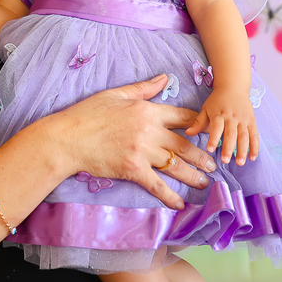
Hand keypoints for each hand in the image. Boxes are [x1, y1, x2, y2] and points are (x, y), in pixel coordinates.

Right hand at [30, 74, 217, 210]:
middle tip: (215, 163)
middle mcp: (149, 130)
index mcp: (147, 110)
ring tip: (206, 182)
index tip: (209, 133)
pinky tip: (180, 203)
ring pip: (176, 165)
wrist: (67, 139)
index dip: (199, 125)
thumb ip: (144, 88)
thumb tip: (164, 78)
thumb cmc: (87, 114)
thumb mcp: (116, 94)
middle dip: (202, 155)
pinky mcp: (132, 169)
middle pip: (184, 144)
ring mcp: (141, 151)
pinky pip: (157, 185)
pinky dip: (170, 196)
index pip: (182, 117)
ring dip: (193, 175)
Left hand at [186, 88, 259, 165]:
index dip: (213, 138)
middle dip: (228, 148)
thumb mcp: (206, 108)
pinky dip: (255, 146)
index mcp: (219, 114)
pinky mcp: (252, 121)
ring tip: (239, 162)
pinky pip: (254, 135)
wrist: (233, 86)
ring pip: (244, 136)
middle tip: (225, 161)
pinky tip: (252, 157)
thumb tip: (188, 133)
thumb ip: (198, 122)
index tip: (210, 149)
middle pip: (231, 133)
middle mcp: (232, 117)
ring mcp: (243, 119)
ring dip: (242, 150)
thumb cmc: (217, 100)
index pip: (216, 127)